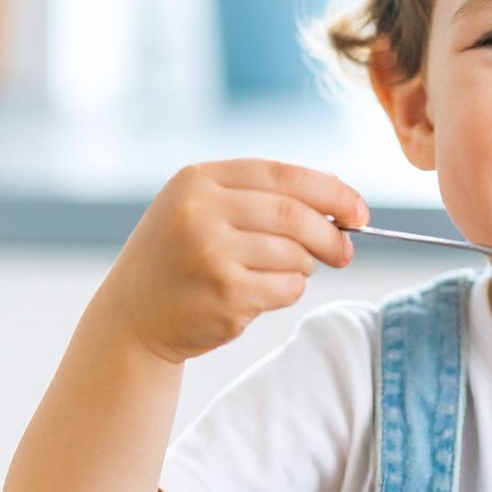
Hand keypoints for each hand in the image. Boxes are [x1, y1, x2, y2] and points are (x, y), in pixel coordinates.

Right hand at [97, 159, 367, 362]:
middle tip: (345, 252)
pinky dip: (288, 291)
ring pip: (295, 255)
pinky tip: (260, 294)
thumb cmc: (181, 258)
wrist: (133, 316)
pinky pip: (287, 288)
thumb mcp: (203, 209)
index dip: (332, 191)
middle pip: (295, 215)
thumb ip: (261, 196)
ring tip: (278, 272)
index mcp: (197, 180)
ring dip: (304, 267)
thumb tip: (339, 196)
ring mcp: (211, 253)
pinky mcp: (224, 293)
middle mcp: (200, 211)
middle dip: (331, 234)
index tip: (359, 212)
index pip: (284, 175)